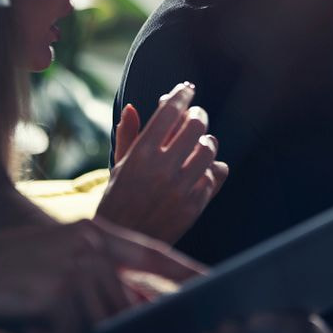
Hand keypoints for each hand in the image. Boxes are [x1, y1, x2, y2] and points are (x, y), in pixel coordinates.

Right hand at [0, 217, 203, 332]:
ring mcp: (78, 266)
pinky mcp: (59, 290)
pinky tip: (29, 320)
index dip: (187, 273)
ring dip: (71, 329)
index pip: (156, 256)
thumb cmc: (7, 268)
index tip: (214, 284)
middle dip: (114, 320)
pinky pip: (71, 332)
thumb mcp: (60, 260)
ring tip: (39, 314)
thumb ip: (98, 277)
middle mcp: (95, 245)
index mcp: (99, 233)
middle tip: (67, 315)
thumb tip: (131, 305)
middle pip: (129, 300)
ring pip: (100, 319)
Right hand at [98, 82, 229, 244]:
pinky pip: (214, 176)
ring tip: (202, 141)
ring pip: (209, 150)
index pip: (169, 112)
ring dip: (207, 141)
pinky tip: (203, 168)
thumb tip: (132, 107)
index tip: (186, 89)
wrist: (124, 243)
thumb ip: (127, 135)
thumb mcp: (118, 167)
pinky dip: (211, 169)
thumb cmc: (118, 201)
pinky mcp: (194, 207)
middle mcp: (162, 169)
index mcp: (140, 155)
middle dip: (198, 114)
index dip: (181, 95)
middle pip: (195, 126)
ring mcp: (180, 188)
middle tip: (196, 114)